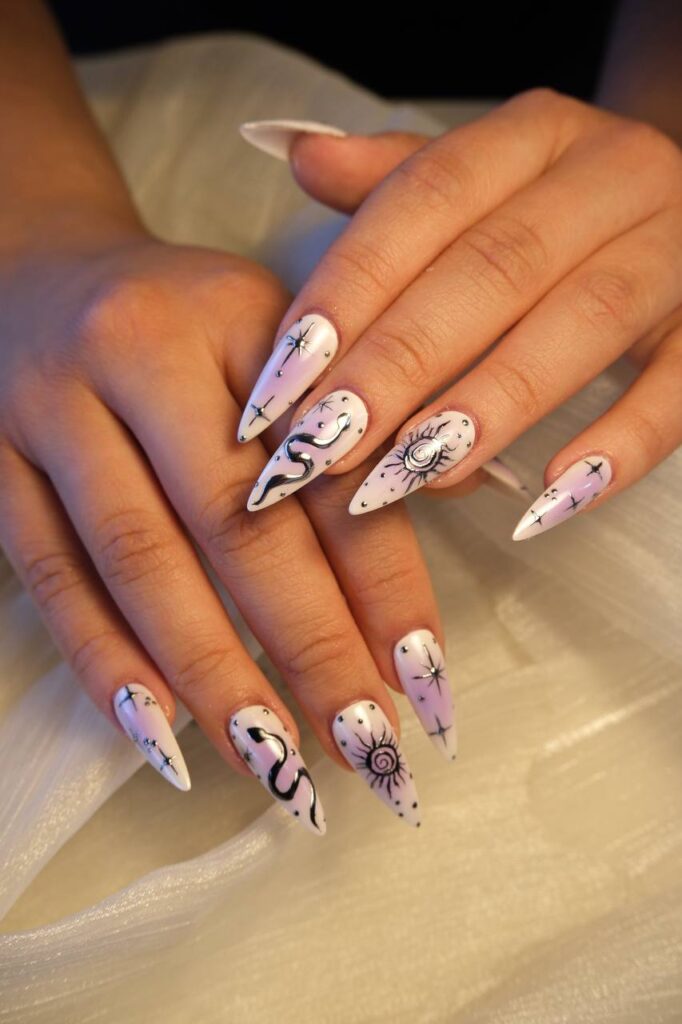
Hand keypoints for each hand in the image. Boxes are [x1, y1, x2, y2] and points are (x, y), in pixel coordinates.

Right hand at [0, 210, 454, 832]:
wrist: (39, 275)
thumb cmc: (186, 320)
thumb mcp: (280, 332)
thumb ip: (362, 419)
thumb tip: (459, 509)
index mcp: (238, 313)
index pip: (323, 465)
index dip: (381, 579)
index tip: (426, 677)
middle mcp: (139, 352)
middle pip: (232, 520)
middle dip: (307, 644)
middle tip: (367, 746)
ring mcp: (52, 410)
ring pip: (137, 561)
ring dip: (212, 674)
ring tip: (277, 765)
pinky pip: (49, 576)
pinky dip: (104, 661)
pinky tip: (159, 732)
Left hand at [238, 89, 681, 539]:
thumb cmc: (552, 208)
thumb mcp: (477, 178)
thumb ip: (393, 178)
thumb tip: (295, 152)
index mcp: (535, 135)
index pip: (425, 199)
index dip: (347, 290)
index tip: (280, 383)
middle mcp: (610, 178)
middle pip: (494, 269)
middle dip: (397, 364)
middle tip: (322, 446)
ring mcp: (675, 252)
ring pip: (582, 323)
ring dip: (486, 406)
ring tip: (402, 478)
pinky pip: (678, 390)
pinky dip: (619, 447)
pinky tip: (543, 501)